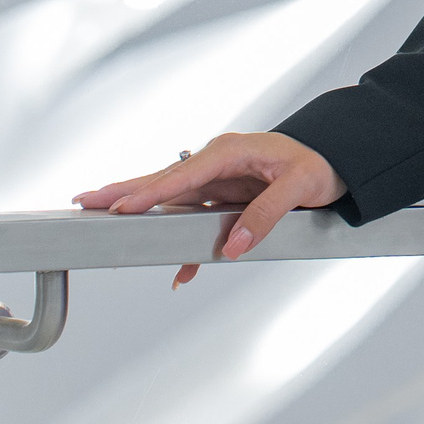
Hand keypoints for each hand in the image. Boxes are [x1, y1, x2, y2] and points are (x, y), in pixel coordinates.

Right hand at [75, 131, 347, 286]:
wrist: (341, 157)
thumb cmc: (321, 162)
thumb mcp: (300, 187)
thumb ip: (265, 215)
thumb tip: (232, 246)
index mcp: (230, 151)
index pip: (180, 175)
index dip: (149, 192)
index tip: (120, 206)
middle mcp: (217, 162)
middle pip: (163, 182)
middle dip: (123, 193)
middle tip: (83, 202)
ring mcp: (218, 180)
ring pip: (171, 201)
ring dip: (141, 215)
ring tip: (102, 225)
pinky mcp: (225, 198)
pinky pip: (195, 220)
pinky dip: (185, 245)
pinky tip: (179, 272)